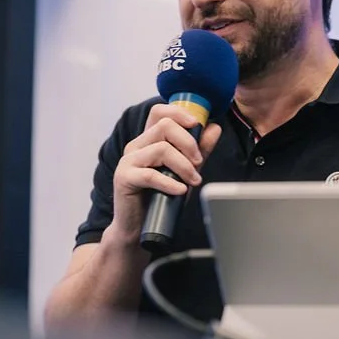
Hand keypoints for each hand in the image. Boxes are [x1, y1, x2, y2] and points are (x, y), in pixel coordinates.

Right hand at [109, 104, 222, 242]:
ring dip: (184, 165)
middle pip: (165, 126)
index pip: (160, 112)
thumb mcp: (185, 170)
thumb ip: (199, 149)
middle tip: (199, 162)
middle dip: (189, 143)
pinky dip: (170, 183)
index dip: (179, 113)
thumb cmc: (161, 197)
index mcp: (149, 140)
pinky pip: (150, 174)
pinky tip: (181, 191)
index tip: (197, 125)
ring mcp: (128, 161)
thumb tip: (215, 127)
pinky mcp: (124, 178)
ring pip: (161, 149)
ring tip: (193, 180)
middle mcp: (136, 146)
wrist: (138, 226)